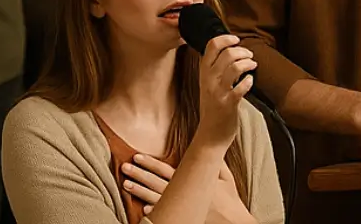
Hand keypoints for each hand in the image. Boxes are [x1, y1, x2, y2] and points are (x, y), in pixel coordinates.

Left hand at [123, 155, 253, 223]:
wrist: (236, 223)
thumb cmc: (231, 201)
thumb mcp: (225, 178)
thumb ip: (216, 162)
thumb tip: (209, 145)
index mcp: (192, 181)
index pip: (166, 169)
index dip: (150, 162)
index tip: (137, 156)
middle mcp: (185, 194)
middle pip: (156, 182)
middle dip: (139, 174)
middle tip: (124, 168)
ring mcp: (183, 208)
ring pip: (156, 198)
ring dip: (140, 192)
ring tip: (126, 185)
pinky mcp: (184, 219)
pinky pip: (166, 217)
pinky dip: (155, 213)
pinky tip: (142, 211)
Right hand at [195, 35, 256, 149]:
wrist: (210, 135)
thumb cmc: (212, 108)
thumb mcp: (208, 85)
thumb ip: (215, 69)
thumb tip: (230, 52)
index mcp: (204, 72)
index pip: (211, 46)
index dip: (225, 38)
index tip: (236, 39)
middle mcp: (209, 80)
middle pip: (226, 53)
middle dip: (242, 51)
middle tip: (249, 55)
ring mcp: (218, 92)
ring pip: (234, 67)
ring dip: (247, 63)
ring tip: (253, 65)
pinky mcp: (228, 104)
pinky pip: (241, 87)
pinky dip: (249, 81)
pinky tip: (251, 82)